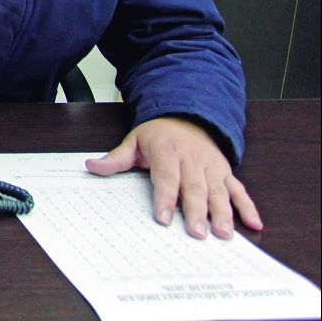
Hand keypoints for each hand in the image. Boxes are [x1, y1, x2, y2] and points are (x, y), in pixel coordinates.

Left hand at [85, 116, 261, 239]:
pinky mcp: (226, 171)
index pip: (166, 177)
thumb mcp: (133, 141)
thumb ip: (115, 158)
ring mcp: (212, 166)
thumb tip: (91, 166)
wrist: (187, 113)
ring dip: (223, 213)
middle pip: (194, 188)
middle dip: (196, 211)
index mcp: (167, 152)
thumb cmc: (158, 133)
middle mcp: (192, 159)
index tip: (163, 218)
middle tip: (197, 233)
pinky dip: (248, 206)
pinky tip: (254, 223)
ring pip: (218, 191)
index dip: (165, 198)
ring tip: (224, 234)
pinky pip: (239, 189)